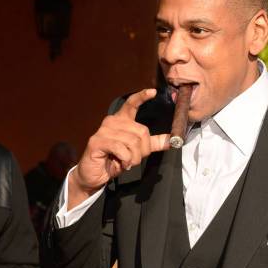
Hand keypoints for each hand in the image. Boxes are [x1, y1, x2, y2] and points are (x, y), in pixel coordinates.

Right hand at [68, 88, 170, 208]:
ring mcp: (103, 130)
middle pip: (142, 132)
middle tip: (132, 159)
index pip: (132, 103)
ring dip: (133, 158)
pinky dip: (125, 160)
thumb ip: (153, 143)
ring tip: (125, 163)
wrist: (94, 175)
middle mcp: (112, 121)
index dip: (142, 97)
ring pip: (133, 142)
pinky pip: (121, 149)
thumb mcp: (137, 151)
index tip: (153, 92)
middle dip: (142, 151)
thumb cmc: (115, 160)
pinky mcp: (97, 141)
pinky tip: (120, 164)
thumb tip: (173, 140)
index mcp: (121, 120)